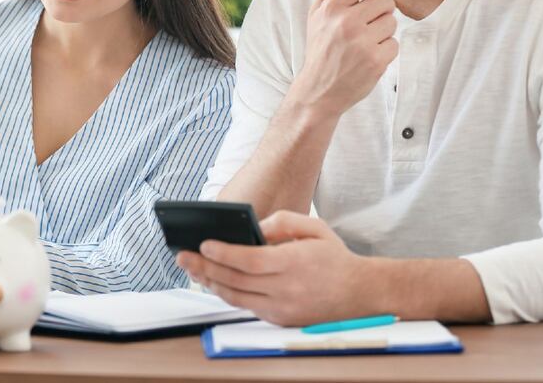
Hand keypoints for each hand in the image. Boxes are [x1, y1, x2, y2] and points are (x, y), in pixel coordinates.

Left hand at [175, 211, 373, 325]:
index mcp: (294, 263)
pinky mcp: (279, 320)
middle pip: (235, 280)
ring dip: (209, 282)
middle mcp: (286, 289)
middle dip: (205, 267)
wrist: (360, 293)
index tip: (203, 244)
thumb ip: (282, 222)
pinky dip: (227, 293)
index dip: (223, 253)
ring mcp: (282, 308)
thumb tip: (253, 228)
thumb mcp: (314, 228)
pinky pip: (246, 306)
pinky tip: (214, 281)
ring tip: (191, 268)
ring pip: (236, 297)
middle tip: (182, 255)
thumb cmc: (334, 257)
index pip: (249, 260)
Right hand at [292, 0, 414, 116]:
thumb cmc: (320, 47)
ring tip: (363, 43)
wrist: (318, 90)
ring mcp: (362, 42)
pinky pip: (394, 44)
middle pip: (386, 0)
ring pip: (392, 22)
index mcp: (333, 6)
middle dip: (381, 10)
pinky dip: (385, 50)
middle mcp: (347, 22)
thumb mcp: (318, 14)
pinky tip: (367, 57)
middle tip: (365, 24)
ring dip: (382, 31)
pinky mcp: (375, 60)